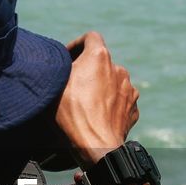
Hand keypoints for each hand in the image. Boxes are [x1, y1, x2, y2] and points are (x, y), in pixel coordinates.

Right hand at [56, 32, 140, 168]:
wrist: (97, 147)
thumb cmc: (72, 115)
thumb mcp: (53, 86)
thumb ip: (55, 68)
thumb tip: (52, 64)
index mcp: (99, 56)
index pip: (90, 37)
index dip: (77, 45)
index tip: (67, 59)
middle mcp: (118, 69)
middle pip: (101, 62)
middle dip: (88, 70)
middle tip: (73, 86)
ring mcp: (129, 89)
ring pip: (112, 81)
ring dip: (100, 87)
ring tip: (86, 104)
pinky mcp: (133, 107)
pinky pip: (120, 100)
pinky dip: (110, 104)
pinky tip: (98, 116)